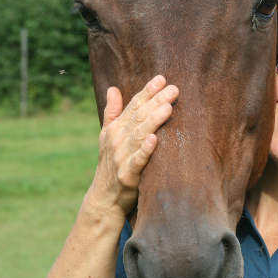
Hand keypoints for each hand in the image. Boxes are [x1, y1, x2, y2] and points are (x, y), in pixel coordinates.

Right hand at [83, 75, 177, 219]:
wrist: (104, 198)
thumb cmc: (110, 164)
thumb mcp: (107, 137)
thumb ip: (112, 112)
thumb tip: (112, 88)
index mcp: (115, 129)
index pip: (133, 106)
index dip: (147, 92)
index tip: (162, 79)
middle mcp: (117, 140)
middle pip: (139, 117)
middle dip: (156, 101)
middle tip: (174, 89)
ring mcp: (121, 157)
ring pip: (140, 135)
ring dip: (154, 120)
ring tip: (168, 107)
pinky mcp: (127, 175)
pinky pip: (137, 161)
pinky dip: (145, 150)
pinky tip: (155, 139)